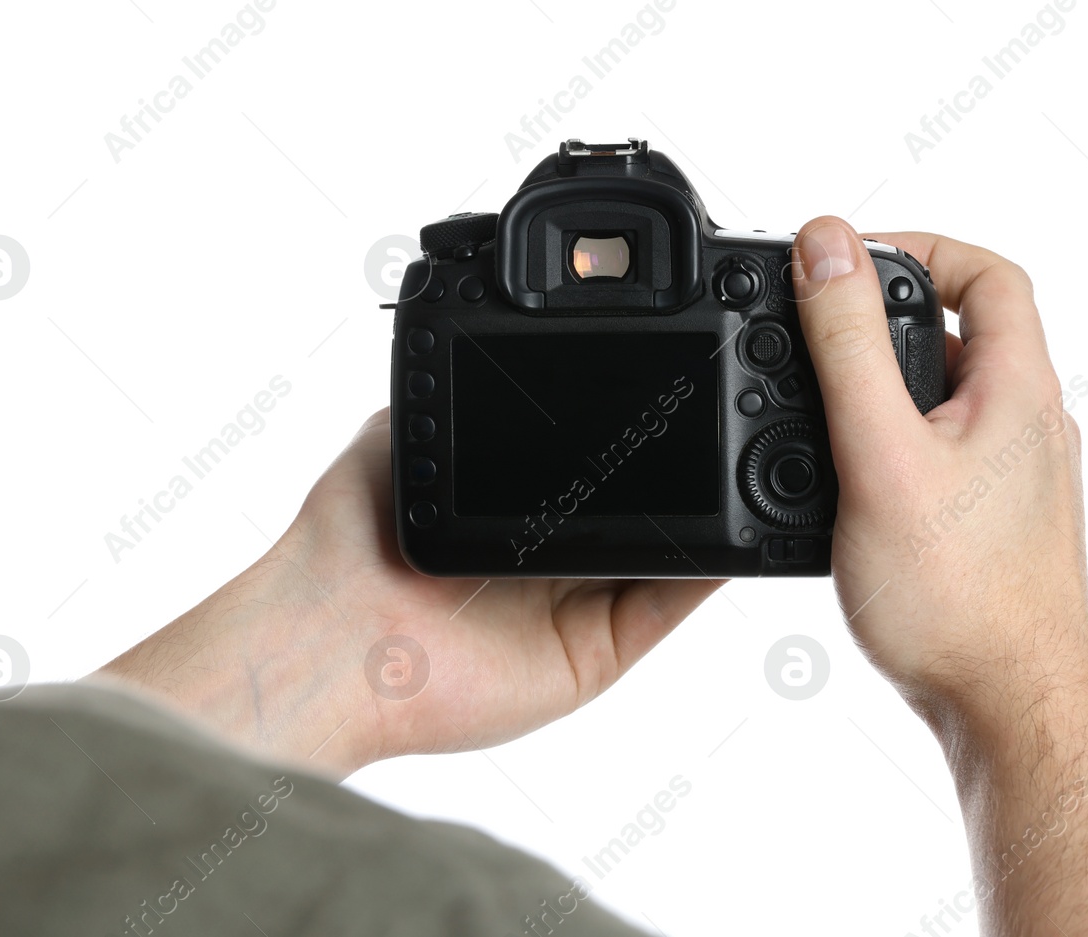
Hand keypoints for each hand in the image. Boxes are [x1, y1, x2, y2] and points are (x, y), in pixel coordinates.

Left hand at [95, 410, 721, 776]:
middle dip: (683, 462)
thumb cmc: (351, 540)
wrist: (340, 637)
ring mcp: (581, 601)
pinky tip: (735, 524)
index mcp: (513, 500)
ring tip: (747, 455)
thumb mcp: (399, 433)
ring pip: (668, 549)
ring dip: (708, 508)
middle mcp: (554, 549)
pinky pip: (669, 603)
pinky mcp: (600, 649)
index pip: (595, 454)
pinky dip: (708, 567)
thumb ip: (457, 390)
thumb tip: (488, 327)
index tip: (674, 370)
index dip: (634, 422)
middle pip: (642, 498)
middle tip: (725, 411)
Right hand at [792, 217, 1087, 933]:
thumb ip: (848, 344)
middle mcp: (1033, 427)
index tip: (846, 262)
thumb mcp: (881, 452)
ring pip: (951, 398)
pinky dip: (896, 443)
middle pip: (967, 331)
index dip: (919, 247)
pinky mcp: (999, 525)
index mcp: (1020, 390)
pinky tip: (851, 481)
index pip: (990, 273)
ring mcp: (1021, 480)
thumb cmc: (956, 597)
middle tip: (817, 330)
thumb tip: (826, 243)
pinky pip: (947, 453)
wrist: (1007, 708)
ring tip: (821, 406)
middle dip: (887, 318)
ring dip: (887, 385)